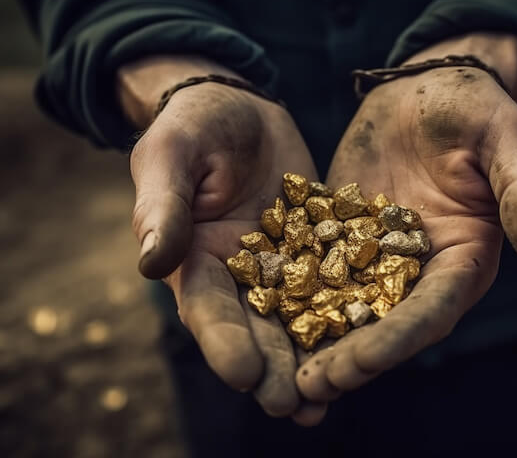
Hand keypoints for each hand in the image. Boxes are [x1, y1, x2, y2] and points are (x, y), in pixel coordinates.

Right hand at [119, 56, 322, 420]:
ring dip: (309, 360)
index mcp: (194, 260)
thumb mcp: (172, 155)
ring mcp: (280, 266)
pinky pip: (334, 284)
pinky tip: (367, 341)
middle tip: (291, 407)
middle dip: (272, 369)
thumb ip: (162, 206)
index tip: (245, 374)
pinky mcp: (317, 249)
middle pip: (254, 329)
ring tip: (326, 400)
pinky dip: (346, 314)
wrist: (239, 109)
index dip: (224, 343)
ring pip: (296, 319)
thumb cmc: (193, 125)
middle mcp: (237, 275)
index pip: (207, 309)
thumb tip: (149, 263)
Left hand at [296, 34, 516, 404]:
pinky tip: (259, 318)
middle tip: (311, 387)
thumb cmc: (474, 108)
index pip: (434, 308)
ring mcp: (378, 257)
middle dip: (352, 356)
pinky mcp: (342, 238)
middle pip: (387, 323)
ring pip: (348, 308)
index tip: (363, 362)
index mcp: (465, 257)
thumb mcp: (507, 139)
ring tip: (283, 377)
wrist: (424, 89)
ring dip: (319, 342)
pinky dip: (292, 297)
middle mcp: (421, 269)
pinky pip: (315, 271)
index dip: (400, 337)